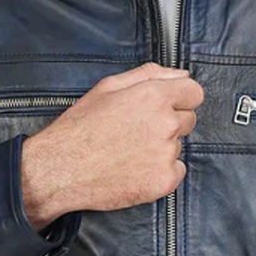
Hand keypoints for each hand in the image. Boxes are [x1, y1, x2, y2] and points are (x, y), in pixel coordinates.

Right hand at [20, 62, 203, 228]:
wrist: (61, 169)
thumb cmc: (80, 128)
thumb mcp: (108, 87)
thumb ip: (149, 75)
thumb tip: (180, 74)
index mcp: (153, 96)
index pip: (194, 92)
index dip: (181, 98)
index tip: (168, 106)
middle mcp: (165, 123)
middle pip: (188, 119)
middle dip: (170, 123)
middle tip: (138, 131)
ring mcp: (166, 154)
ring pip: (178, 146)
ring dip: (162, 148)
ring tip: (129, 151)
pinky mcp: (164, 180)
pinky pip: (177, 171)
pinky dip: (162, 172)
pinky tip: (136, 169)